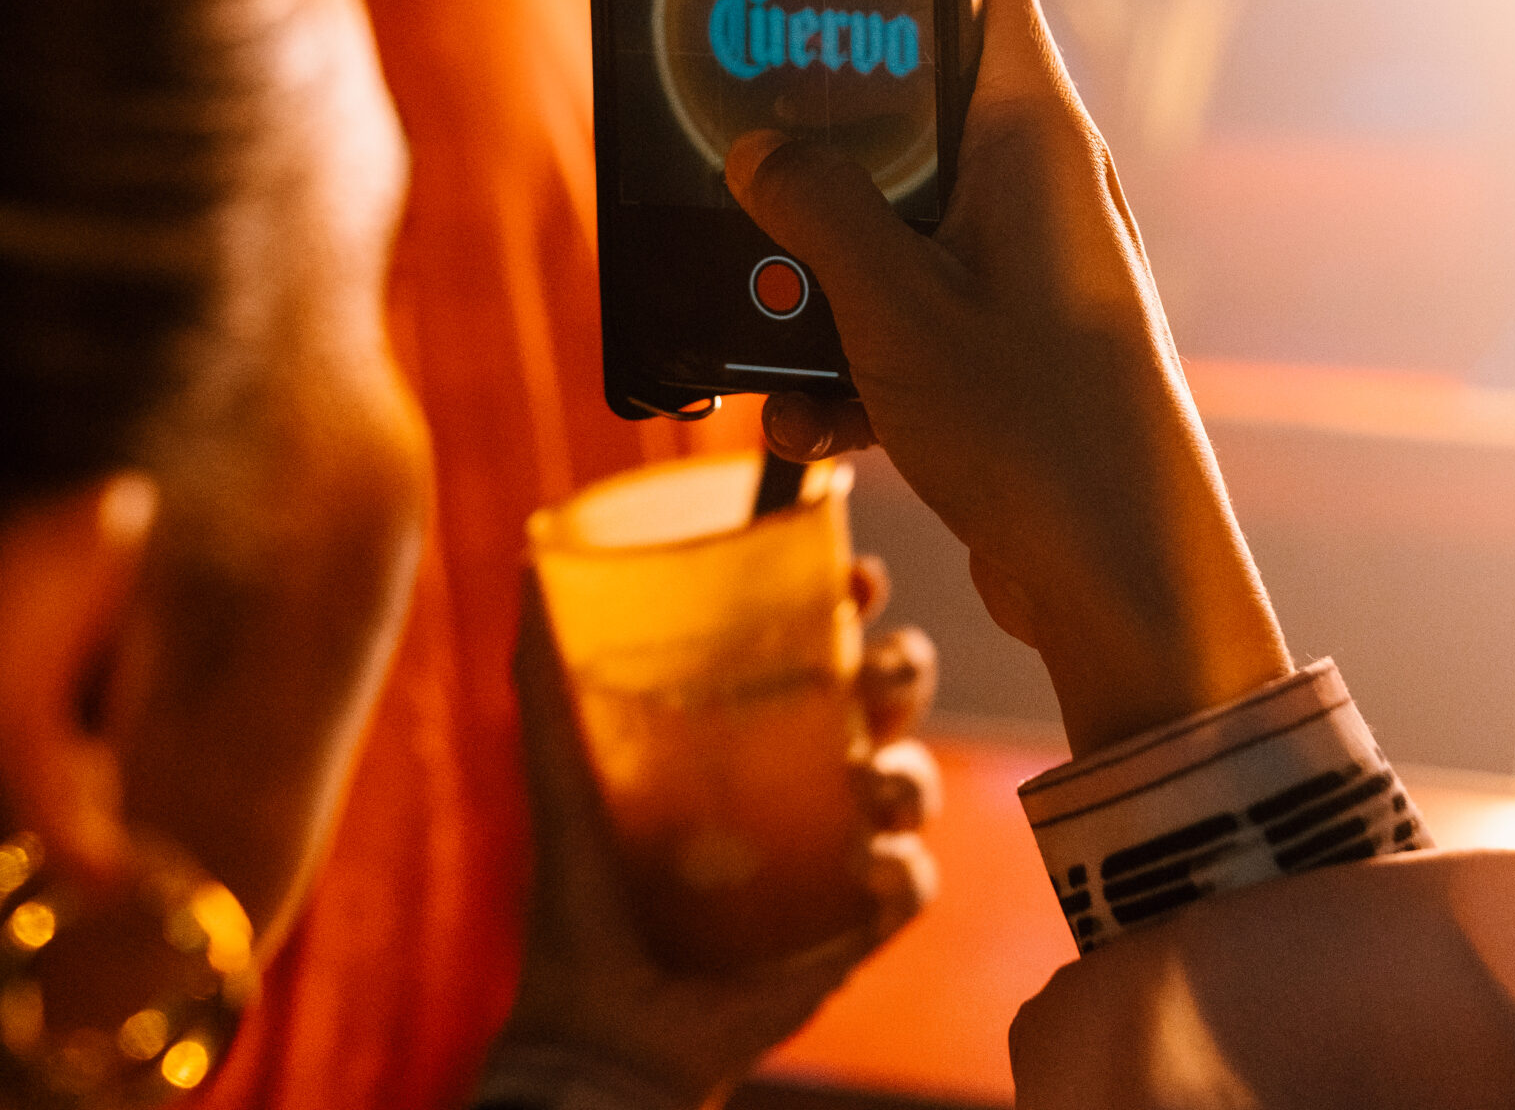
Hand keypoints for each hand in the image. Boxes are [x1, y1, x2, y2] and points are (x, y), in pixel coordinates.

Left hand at [502, 562, 937, 1106]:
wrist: (594, 1022)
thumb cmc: (580, 890)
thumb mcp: (563, 766)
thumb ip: (546, 671)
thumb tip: (529, 562)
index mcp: (757, 728)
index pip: (827, 643)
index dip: (854, 604)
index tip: (856, 575)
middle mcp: (808, 778)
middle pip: (890, 699)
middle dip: (903, 668)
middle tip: (877, 670)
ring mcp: (836, 853)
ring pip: (914, 784)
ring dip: (910, 770)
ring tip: (867, 782)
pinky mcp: (851, 929)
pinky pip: (911, 887)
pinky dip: (905, 870)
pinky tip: (871, 866)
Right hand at [725, 0, 1289, 758]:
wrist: (1125, 587)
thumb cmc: (1037, 425)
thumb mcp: (894, 307)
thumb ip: (817, 210)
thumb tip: (758, 149)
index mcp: (1037, 140)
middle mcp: (1042, 192)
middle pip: (917, 126)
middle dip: (825, 165)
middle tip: (744, 172)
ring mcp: (1032, 275)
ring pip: (903, 236)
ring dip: (825, 288)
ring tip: (768, 343)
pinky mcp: (1016, 353)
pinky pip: (918, 323)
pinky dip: (862, 364)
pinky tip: (816, 427)